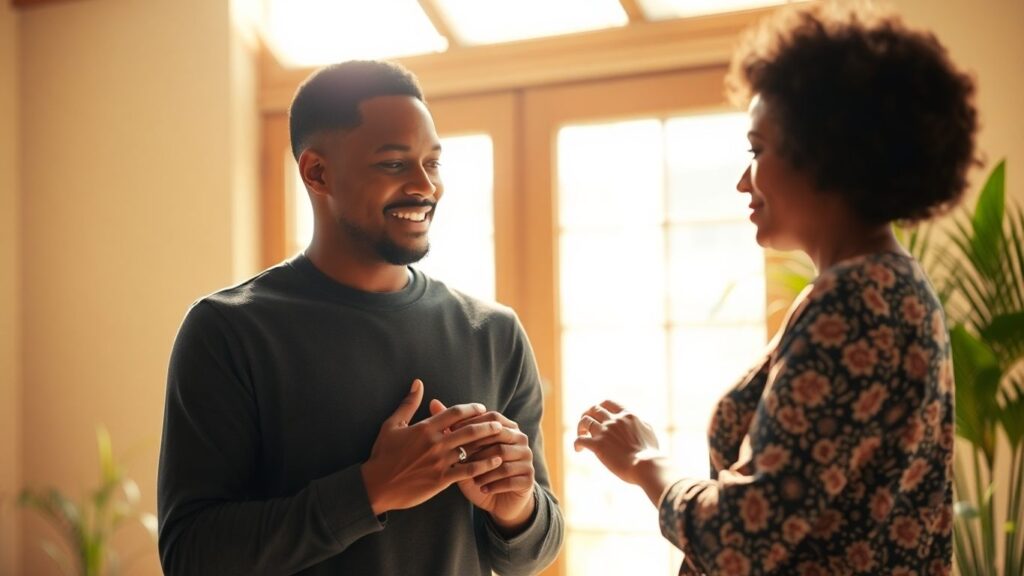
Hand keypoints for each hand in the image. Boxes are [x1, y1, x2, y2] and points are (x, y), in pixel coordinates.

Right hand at [361, 379, 504, 515]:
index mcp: (425, 428)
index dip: (471, 408)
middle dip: (487, 424)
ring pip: (471, 449)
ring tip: (503, 439)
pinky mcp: (441, 480)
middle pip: (468, 429)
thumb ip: (408, 404)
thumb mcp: (392, 425)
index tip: (482, 408)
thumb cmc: (383, 454)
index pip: (454, 413)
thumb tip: (418, 383)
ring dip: (489, 443)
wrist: (376, 485)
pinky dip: (484, 465)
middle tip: (500, 422)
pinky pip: (468, 471)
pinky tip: (495, 462)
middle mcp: (435, 443)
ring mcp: (439, 462)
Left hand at [429, 400, 535, 534]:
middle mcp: (521, 439)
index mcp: (508, 427)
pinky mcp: (528, 478)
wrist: (500, 499)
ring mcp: (527, 458)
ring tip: (469, 478)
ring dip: (483, 469)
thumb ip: (451, 427)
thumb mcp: (464, 450)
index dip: (472, 424)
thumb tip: (433, 402)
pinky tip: (480, 488)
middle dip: (477, 448)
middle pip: (498, 437)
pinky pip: (510, 479)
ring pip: (503, 459)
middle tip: (460, 459)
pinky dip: (493, 484)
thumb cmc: (479, 470)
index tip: (452, 433)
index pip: (492, 418)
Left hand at [574, 400, 664, 485]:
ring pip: (584, 421)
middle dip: (587, 415)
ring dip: (580, 427)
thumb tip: (635, 420)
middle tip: (585, 425)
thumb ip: (639, 423)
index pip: (607, 403)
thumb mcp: (648, 430)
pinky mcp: (597, 445)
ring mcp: (604, 431)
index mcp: (627, 415)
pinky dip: (577, 443)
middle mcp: (614, 420)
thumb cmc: (651, 453)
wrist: (646, 466)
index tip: (596, 414)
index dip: (599, 407)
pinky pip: (580, 439)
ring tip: (581, 435)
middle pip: (593, 409)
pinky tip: (579, 450)